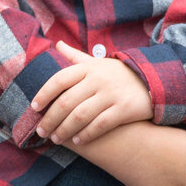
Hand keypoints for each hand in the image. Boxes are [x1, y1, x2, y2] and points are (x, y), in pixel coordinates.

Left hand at [31, 40, 152, 145]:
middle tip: (41, 132)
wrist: (152, 81)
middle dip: (50, 119)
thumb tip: (58, 44)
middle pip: (66, 102)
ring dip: (64, 130)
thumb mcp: (97, 62)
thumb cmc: (117, 73)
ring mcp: (110, 94)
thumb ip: (75, 56)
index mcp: (88, 68)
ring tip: (56, 139)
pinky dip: (86, 134)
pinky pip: (100, 125)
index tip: (34, 108)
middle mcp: (97, 79)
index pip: (59, 80)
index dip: (44, 94)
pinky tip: (78, 141)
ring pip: (80, 116)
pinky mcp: (123, 109)